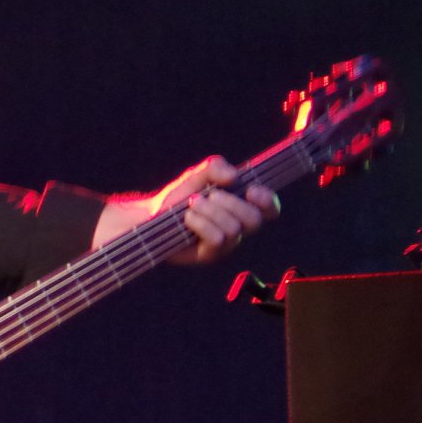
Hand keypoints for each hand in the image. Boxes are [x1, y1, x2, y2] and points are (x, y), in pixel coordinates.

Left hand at [95, 156, 280, 263]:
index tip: (250, 190)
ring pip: (234, 229)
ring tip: (192, 204)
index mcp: (241, 207)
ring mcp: (224, 244)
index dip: (267, 201)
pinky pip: (217, 239)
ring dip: (210, 212)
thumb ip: (214, 168)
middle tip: (209, 195)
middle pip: (254, 220)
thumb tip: (233, 175)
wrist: (151, 215)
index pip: (270, 209)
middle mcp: (238, 227)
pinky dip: (201, 223)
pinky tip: (187, 218)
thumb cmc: (178, 197)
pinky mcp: (209, 255)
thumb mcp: (196, 176)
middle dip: (231, 203)